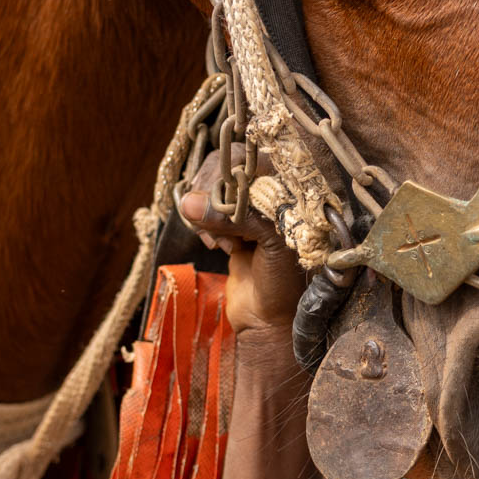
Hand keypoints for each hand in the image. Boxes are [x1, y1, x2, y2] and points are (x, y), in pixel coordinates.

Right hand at [179, 152, 306, 332]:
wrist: (269, 320)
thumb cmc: (283, 281)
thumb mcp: (270, 242)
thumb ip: (235, 216)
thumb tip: (188, 202)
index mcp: (290, 190)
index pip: (254, 158)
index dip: (232, 172)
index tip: (220, 192)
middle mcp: (270, 193)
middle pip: (227, 168)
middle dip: (216, 196)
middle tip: (219, 228)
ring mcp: (247, 209)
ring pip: (211, 188)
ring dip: (210, 214)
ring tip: (223, 242)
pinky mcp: (229, 224)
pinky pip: (206, 210)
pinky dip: (206, 226)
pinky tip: (221, 246)